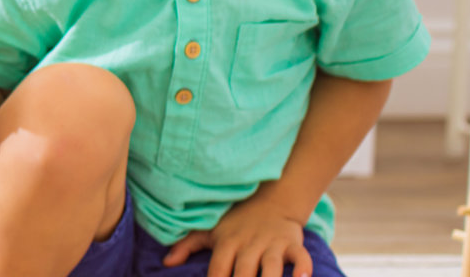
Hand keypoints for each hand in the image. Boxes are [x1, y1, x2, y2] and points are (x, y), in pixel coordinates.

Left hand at [163, 197, 312, 276]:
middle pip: (244, 272)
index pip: (217, 270)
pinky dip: (303, 267)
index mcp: (227, 244)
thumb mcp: (209, 230)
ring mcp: (272, 244)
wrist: (271, 198)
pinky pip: (300, 255)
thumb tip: (166, 262)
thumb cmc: (235, 221)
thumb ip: (186, 245)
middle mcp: (249, 245)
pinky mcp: (292, 242)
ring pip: (272, 266)